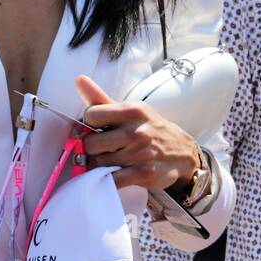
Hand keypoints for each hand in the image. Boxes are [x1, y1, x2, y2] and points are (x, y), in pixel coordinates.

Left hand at [75, 74, 197, 193]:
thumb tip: (79, 80)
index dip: (89, 124)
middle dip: (92, 148)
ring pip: (98, 163)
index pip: (91, 115)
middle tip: (102, 148)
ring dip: (100, 165)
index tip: (98, 128)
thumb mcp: (130, 110)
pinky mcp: (143, 174)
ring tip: (111, 160)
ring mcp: (140, 153)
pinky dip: (108, 180)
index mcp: (131, 110)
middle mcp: (136, 131)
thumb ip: (101, 98)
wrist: (181, 152)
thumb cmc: (150, 128)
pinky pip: (112, 180)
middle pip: (90, 143)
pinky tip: (114, 174)